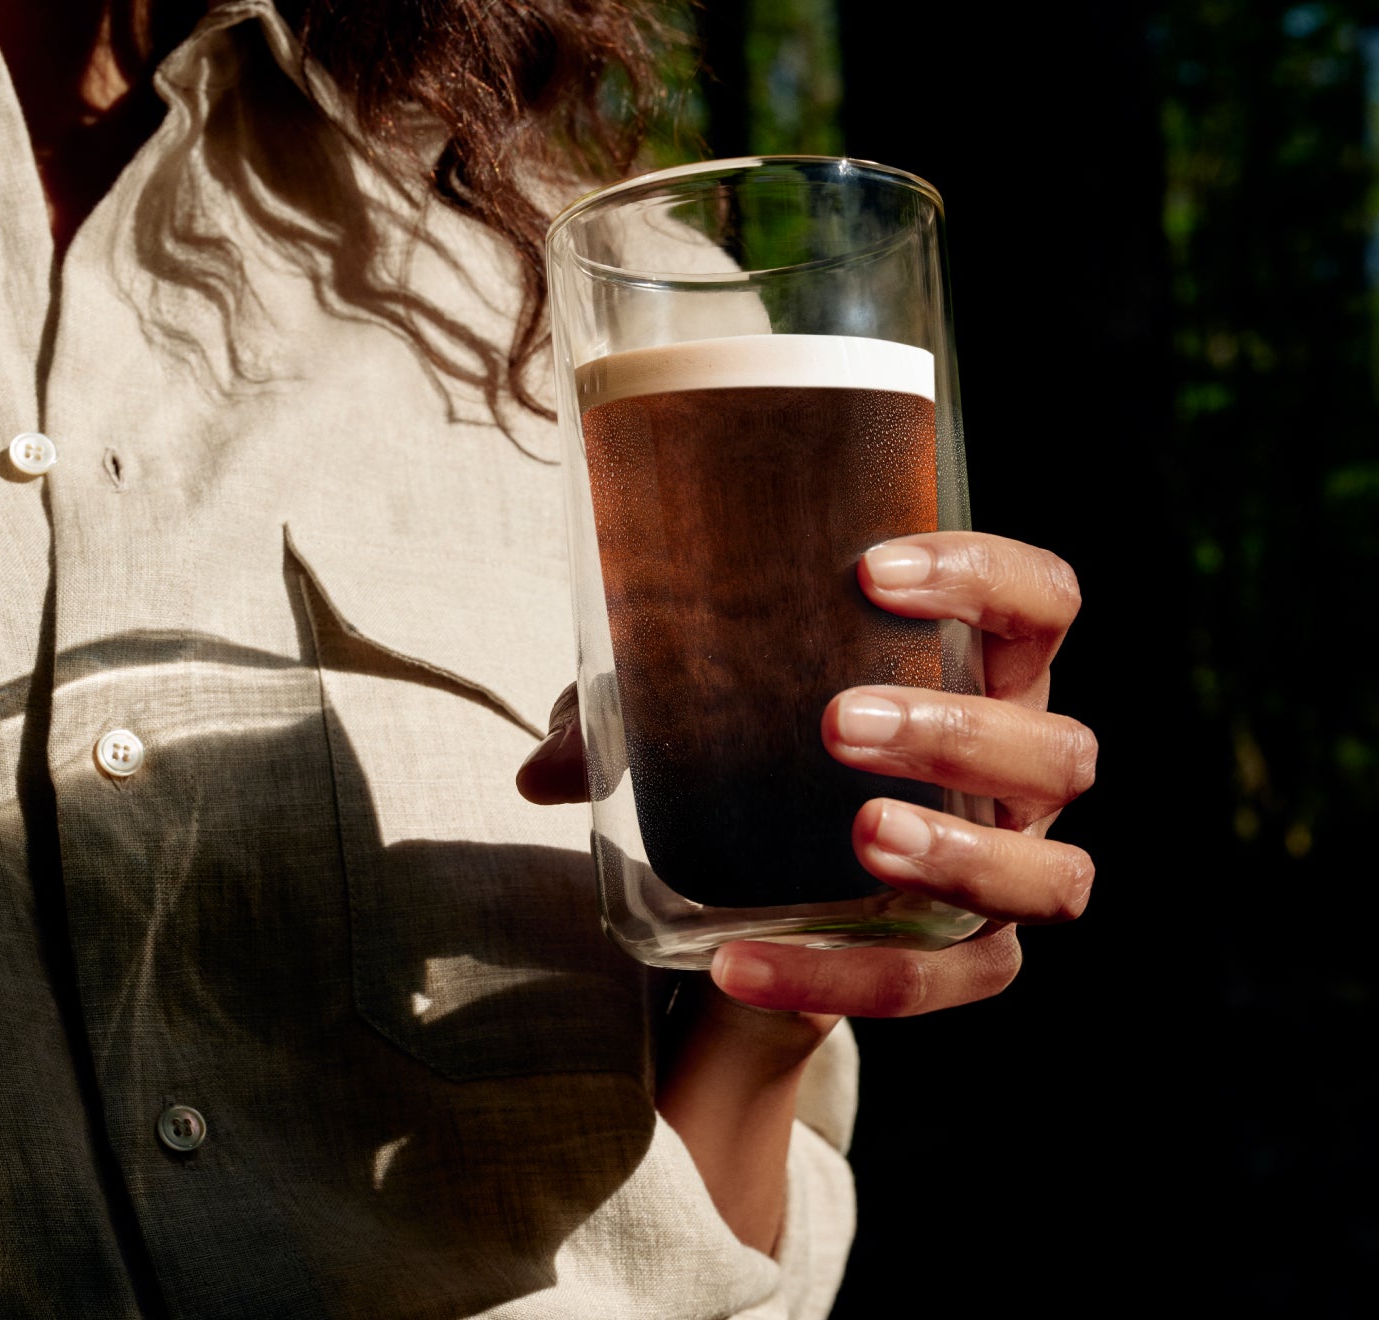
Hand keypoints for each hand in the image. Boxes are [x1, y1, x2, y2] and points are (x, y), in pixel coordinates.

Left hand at [519, 531, 1096, 1016]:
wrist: (770, 895)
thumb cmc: (758, 761)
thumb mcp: (693, 724)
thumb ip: (622, 726)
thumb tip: (537, 770)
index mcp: (979, 675)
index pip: (1038, 601)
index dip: (983, 575)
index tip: (871, 570)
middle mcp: (1017, 776)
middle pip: (1058, 746)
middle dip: (961, 729)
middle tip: (837, 721)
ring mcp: (1006, 874)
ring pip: (1047, 875)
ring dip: (959, 853)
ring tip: (861, 836)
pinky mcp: (968, 965)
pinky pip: (938, 985)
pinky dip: (843, 979)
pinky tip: (739, 965)